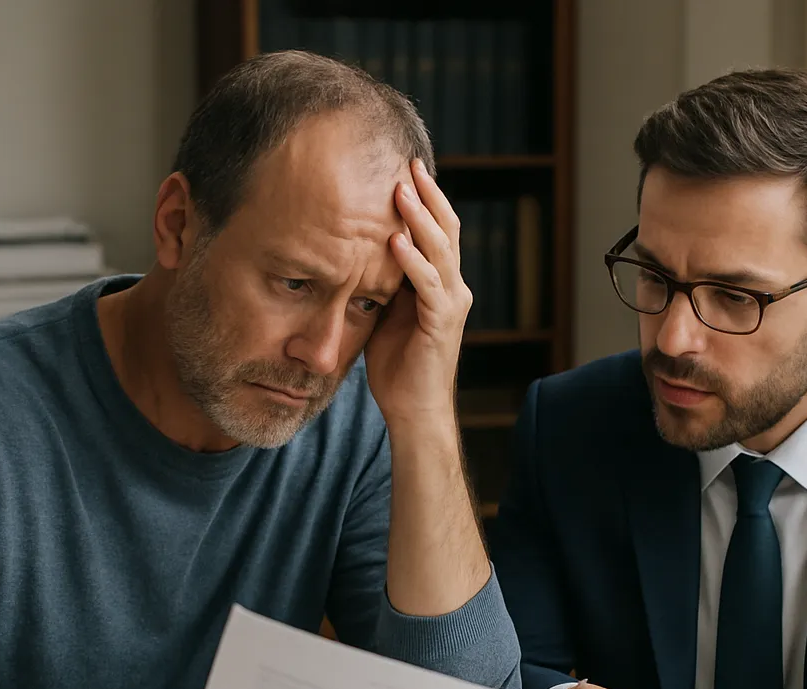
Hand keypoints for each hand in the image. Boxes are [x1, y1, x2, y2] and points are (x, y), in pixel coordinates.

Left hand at [364, 159, 470, 430]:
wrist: (414, 409)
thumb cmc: (397, 366)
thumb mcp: (384, 313)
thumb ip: (381, 282)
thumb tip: (354, 254)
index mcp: (439, 284)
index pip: (436, 230)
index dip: (423, 199)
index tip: (402, 168)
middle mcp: (453, 289)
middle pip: (446, 230)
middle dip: (427, 195)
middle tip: (408, 162)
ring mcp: (451, 305)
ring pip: (441, 250)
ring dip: (420, 218)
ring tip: (401, 190)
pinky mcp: (442, 324)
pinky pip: (429, 286)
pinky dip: (413, 262)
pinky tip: (396, 240)